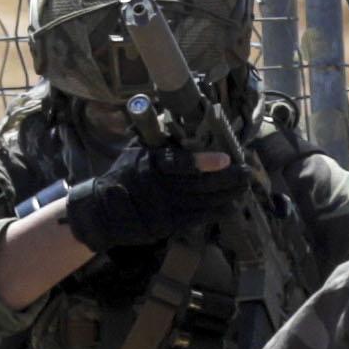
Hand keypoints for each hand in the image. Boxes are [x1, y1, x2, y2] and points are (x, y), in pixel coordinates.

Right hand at [52, 139, 235, 254]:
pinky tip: (232, 204)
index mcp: (148, 163)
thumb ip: (160, 142)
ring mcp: (162, 208)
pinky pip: (198, 218)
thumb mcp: (136, 153)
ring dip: (228, 194)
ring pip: (203, 201)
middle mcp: (156, 186)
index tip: (226, 158)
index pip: (177, 162)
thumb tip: (186, 123)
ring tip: (244, 186)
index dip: (203, 161)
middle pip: (198, 184)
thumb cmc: (124, 175)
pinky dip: (218, 211)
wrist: (102, 210)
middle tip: (246, 172)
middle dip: (227, 178)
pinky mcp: (167, 225)